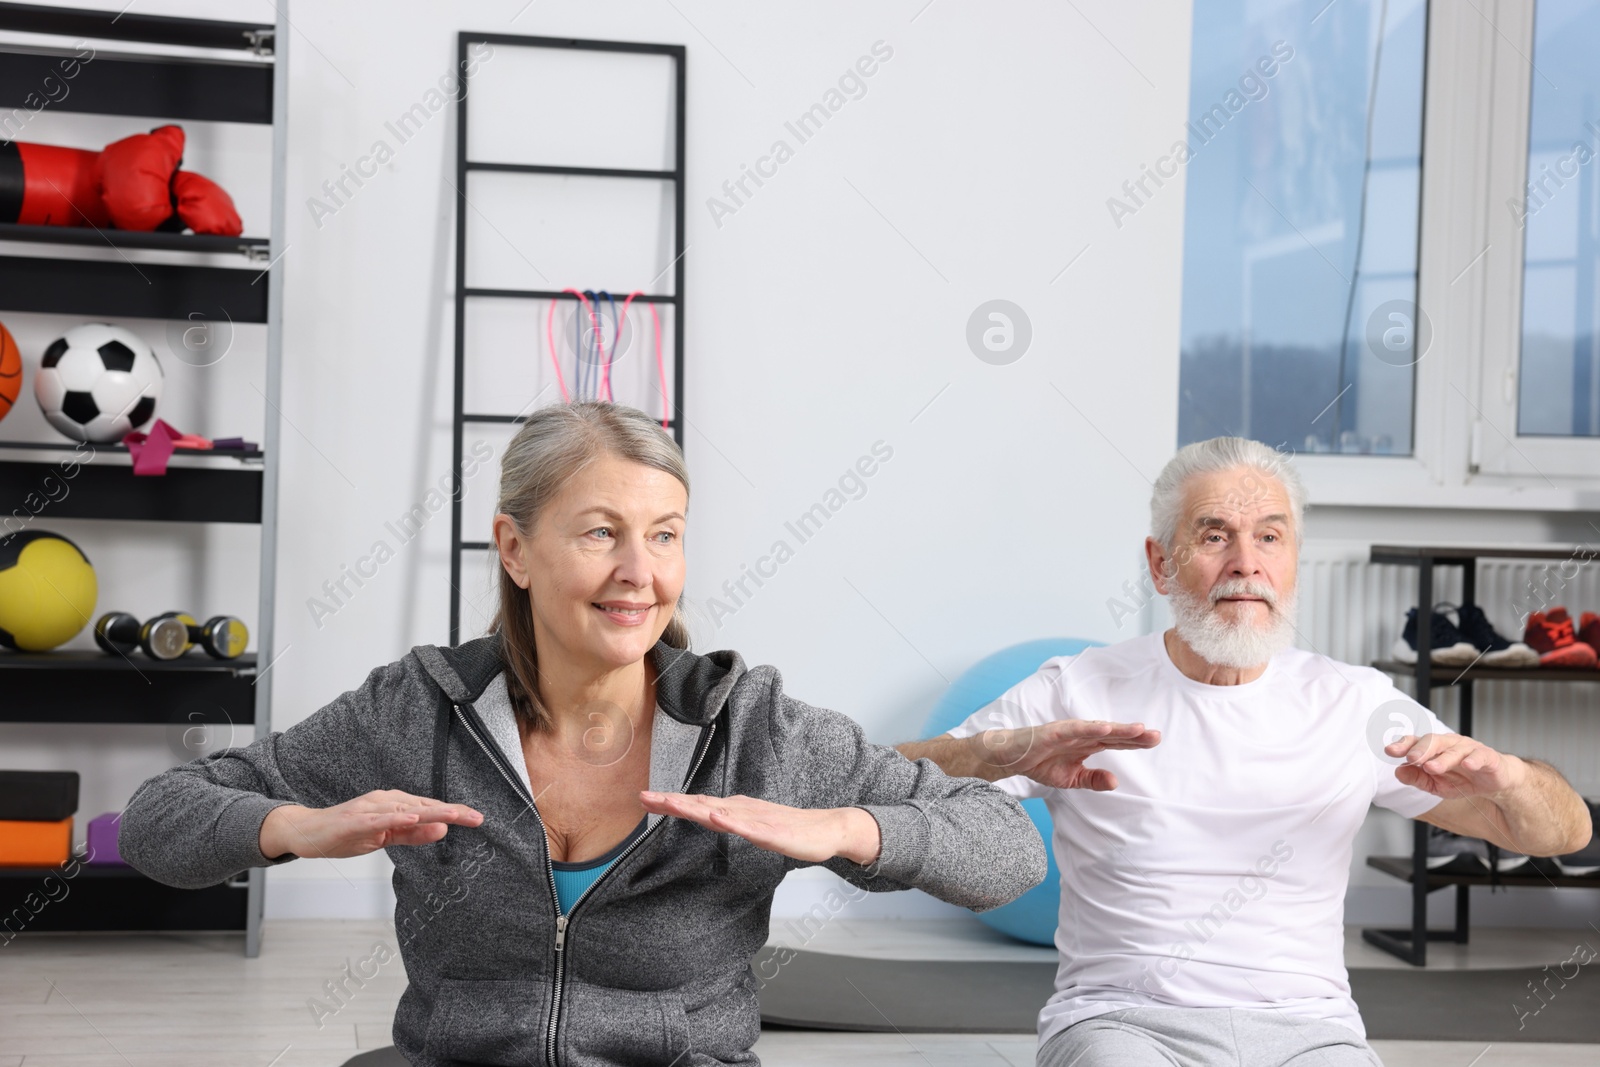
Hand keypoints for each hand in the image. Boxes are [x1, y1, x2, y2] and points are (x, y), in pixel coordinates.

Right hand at [259, 790, 483, 860]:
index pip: (430, 809)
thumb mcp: (386, 839)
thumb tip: (443, 830)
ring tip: (453, 814)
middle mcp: (385, 801)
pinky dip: (395, 818)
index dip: (455, 813)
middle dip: (451, 811)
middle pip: (424, 806)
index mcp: (395, 805)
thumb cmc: (348, 834)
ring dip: (430, 811)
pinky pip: (378, 819)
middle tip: (476, 817)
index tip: (478, 819)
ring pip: (405, 810)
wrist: (309, 832)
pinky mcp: (355, 820)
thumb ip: (414, 835)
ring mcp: (369, 809)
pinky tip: (411, 818)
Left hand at [639, 791, 880, 865]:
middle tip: (644, 797)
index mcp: (736, 810)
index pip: (697, 805)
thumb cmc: (791, 827)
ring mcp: (757, 820)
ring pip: (720, 813)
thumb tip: (708, 813)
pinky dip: (731, 822)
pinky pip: (750, 828)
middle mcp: (742, 811)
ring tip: (671, 803)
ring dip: (695, 808)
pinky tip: (717, 818)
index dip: (671, 802)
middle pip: (702, 805)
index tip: (645, 798)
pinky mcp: (773, 832)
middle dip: (673, 802)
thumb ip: (731, 820)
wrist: (827, 829)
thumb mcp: (753, 825)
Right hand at [977, 719, 1159, 790]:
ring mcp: (1068, 732)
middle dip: (1134, 735)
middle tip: (1156, 735)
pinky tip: (1104, 728)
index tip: (1155, 741)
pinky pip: (1074, 730)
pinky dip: (1089, 728)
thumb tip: (1116, 781)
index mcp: (1087, 745)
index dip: (1135, 742)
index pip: (1115, 743)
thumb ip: (1093, 779)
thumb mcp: (1071, 778)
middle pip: (1112, 734)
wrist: (1011, 758)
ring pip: (1097, 729)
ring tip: (1138, 729)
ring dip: (1117, 729)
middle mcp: (1081, 735)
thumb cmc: (1040, 763)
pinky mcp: (1053, 732)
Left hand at [1387, 734, 1526, 798]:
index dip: (1403, 745)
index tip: (1390, 751)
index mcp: (1434, 749)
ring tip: (1431, 767)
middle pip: (1433, 741)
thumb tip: (1398, 772)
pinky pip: (1480, 756)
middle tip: (1411, 759)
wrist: (1495, 782)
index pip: (1416, 742)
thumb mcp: (1436, 785)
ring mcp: (1469, 748)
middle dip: (1421, 749)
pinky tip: (1467, 765)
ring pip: (1454, 750)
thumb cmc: (1462, 779)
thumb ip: (1417, 778)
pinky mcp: (1488, 756)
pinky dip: (1473, 760)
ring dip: (1442, 759)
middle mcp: (1450, 744)